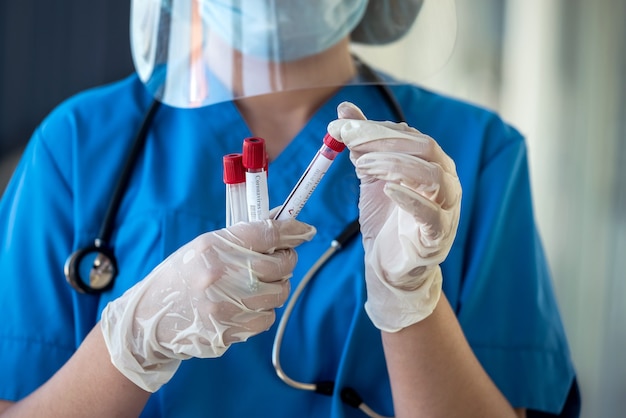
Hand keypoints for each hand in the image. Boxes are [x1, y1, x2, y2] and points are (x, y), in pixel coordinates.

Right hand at [101, 219, 315, 391]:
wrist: (150, 319)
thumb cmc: (182, 276)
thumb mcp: (205, 247)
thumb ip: (243, 236)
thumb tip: (284, 221)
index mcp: (213, 247)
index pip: (266, 233)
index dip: (292, 230)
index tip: (305, 231)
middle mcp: (220, 275)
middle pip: (280, 265)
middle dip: (287, 259)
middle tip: (281, 258)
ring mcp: (225, 306)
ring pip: (279, 293)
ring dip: (278, 286)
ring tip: (261, 282)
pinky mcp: (229, 331)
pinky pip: (267, 318)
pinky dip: (264, 309)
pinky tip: (248, 304)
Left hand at [328, 102, 460, 331]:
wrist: (389, 265)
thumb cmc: (384, 218)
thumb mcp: (370, 176)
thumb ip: (362, 143)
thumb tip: (345, 109)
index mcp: (431, 163)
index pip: (410, 135)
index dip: (376, 128)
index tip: (342, 126)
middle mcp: (445, 181)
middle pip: (425, 148)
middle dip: (384, 141)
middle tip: (349, 141)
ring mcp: (446, 209)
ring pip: (433, 176)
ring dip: (395, 165)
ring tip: (361, 166)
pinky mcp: (437, 236)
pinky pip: (431, 215)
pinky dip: (411, 200)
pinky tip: (388, 190)